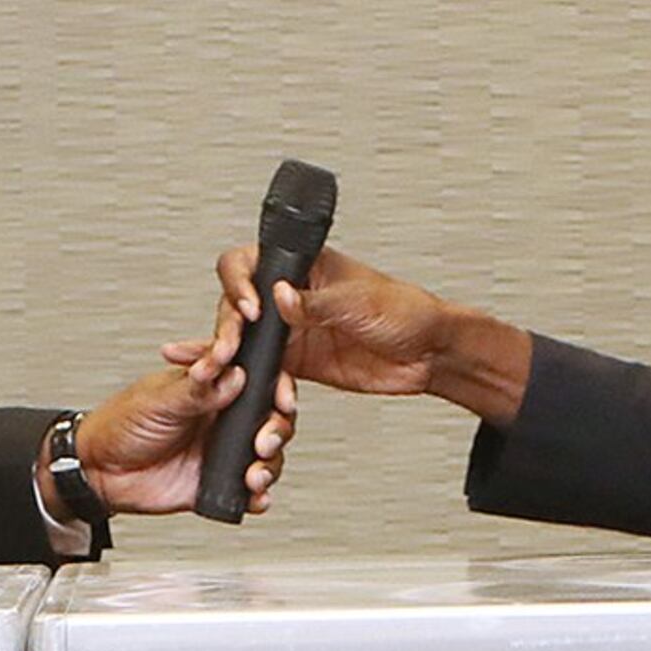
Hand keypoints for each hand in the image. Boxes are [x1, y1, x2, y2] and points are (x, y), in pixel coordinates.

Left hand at [73, 320, 296, 517]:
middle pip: (272, 419)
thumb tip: (233, 376)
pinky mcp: (218, 483)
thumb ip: (196, 389)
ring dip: (270, 466)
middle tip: (263, 441)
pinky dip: (257, 496)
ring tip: (254, 474)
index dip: (276, 386)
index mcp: (212, 387)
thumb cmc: (120, 425)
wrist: (99, 472)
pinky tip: (254, 496)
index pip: (257, 378)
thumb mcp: (158, 399)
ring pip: (268, 457)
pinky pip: (249, 491)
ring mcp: (223, 451)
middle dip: (277, 430)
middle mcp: (223, 418)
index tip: (279, 397)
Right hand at [202, 242, 533, 420]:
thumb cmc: (404, 312)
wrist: (428, 354)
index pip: (250, 263)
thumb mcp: (358, 302)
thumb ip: (315, 303)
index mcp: (303, 266)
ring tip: (221, 372)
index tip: (251, 309)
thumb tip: (278, 297)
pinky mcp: (298, 363)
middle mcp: (290, 295)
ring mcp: (291, 330)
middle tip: (230, 349)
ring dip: (231, 356)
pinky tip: (241, 387)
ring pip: (244, 340)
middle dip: (228, 326)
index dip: (240, 283)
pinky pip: (264, 371)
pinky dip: (251, 380)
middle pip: (237, 303)